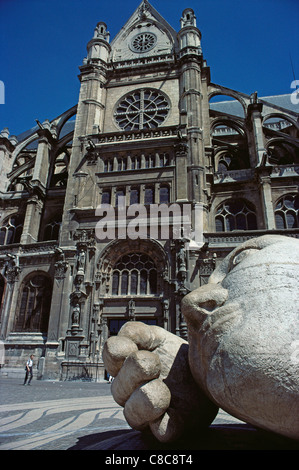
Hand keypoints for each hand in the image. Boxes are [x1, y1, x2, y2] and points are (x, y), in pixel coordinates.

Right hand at [103, 321, 217, 442]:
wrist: (212, 380)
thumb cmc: (190, 354)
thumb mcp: (189, 327)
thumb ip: (194, 309)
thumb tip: (213, 290)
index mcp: (133, 357)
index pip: (113, 350)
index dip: (120, 345)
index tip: (139, 342)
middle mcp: (133, 385)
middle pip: (116, 382)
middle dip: (134, 370)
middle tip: (153, 362)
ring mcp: (148, 408)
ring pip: (131, 411)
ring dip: (144, 398)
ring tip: (162, 390)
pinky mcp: (168, 427)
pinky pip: (157, 430)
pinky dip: (160, 422)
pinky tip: (170, 409)